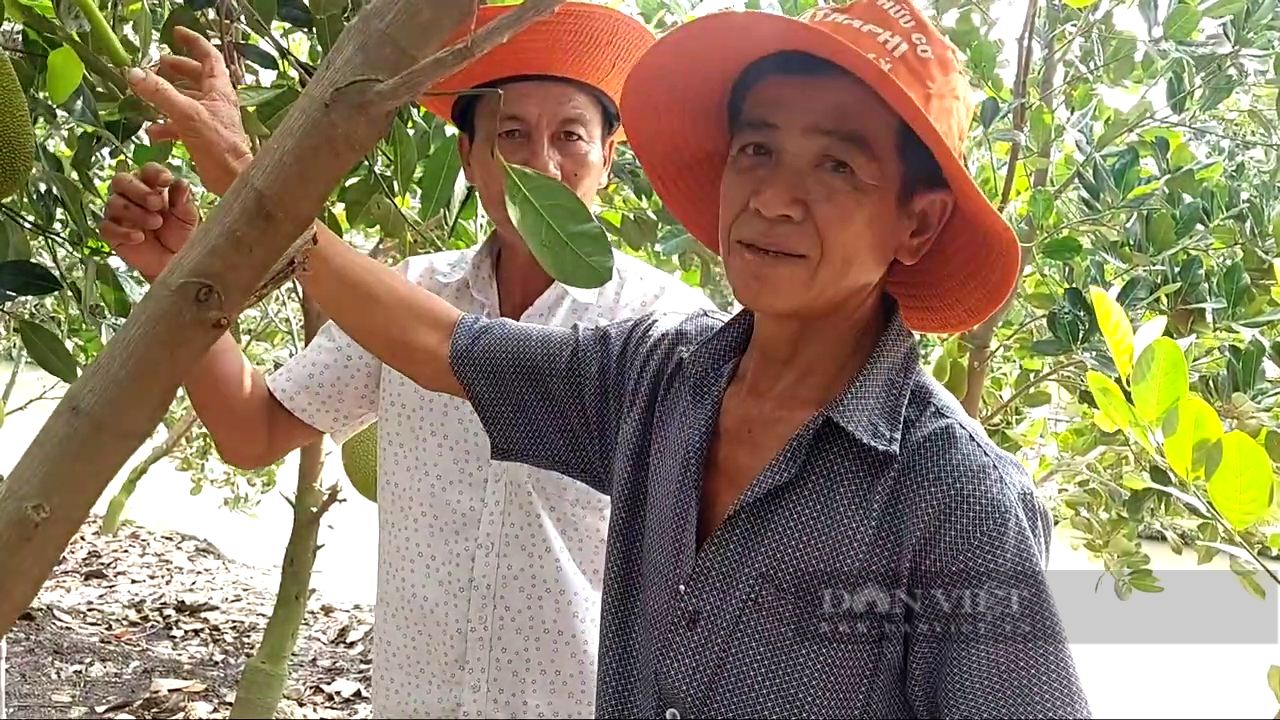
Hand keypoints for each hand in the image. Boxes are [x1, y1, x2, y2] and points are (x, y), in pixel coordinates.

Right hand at [100, 162, 200, 281]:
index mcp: (151, 186)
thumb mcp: (187, 217)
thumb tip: (182, 183)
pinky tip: (139, 237)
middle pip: (121, 181)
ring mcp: (118, 213)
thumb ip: (183, 200)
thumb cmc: (180, 234)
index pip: (146, 170)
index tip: (166, 180)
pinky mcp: (111, 232)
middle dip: (139, 191)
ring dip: (135, 212)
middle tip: (156, 204)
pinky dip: (123, 232)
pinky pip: (107, 227)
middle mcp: (130, 195)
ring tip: (155, 223)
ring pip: (114, 203)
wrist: (174, 262)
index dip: (154, 172)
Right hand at [126, 26, 252, 196]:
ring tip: (147, 95)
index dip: (193, 42)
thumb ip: (160, 93)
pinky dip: (166, 125)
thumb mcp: (186, 114)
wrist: (232, 178)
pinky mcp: (203, 138)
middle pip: (196, 77)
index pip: (209, 56)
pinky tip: (152, 131)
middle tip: (157, 66)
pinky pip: (182, 125)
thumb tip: (133, 73)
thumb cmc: (218, 145)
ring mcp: (210, 120)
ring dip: (167, 98)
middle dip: (176, 69)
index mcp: (219, 89)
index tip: (175, 33)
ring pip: (186, 101)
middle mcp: (217, 102)